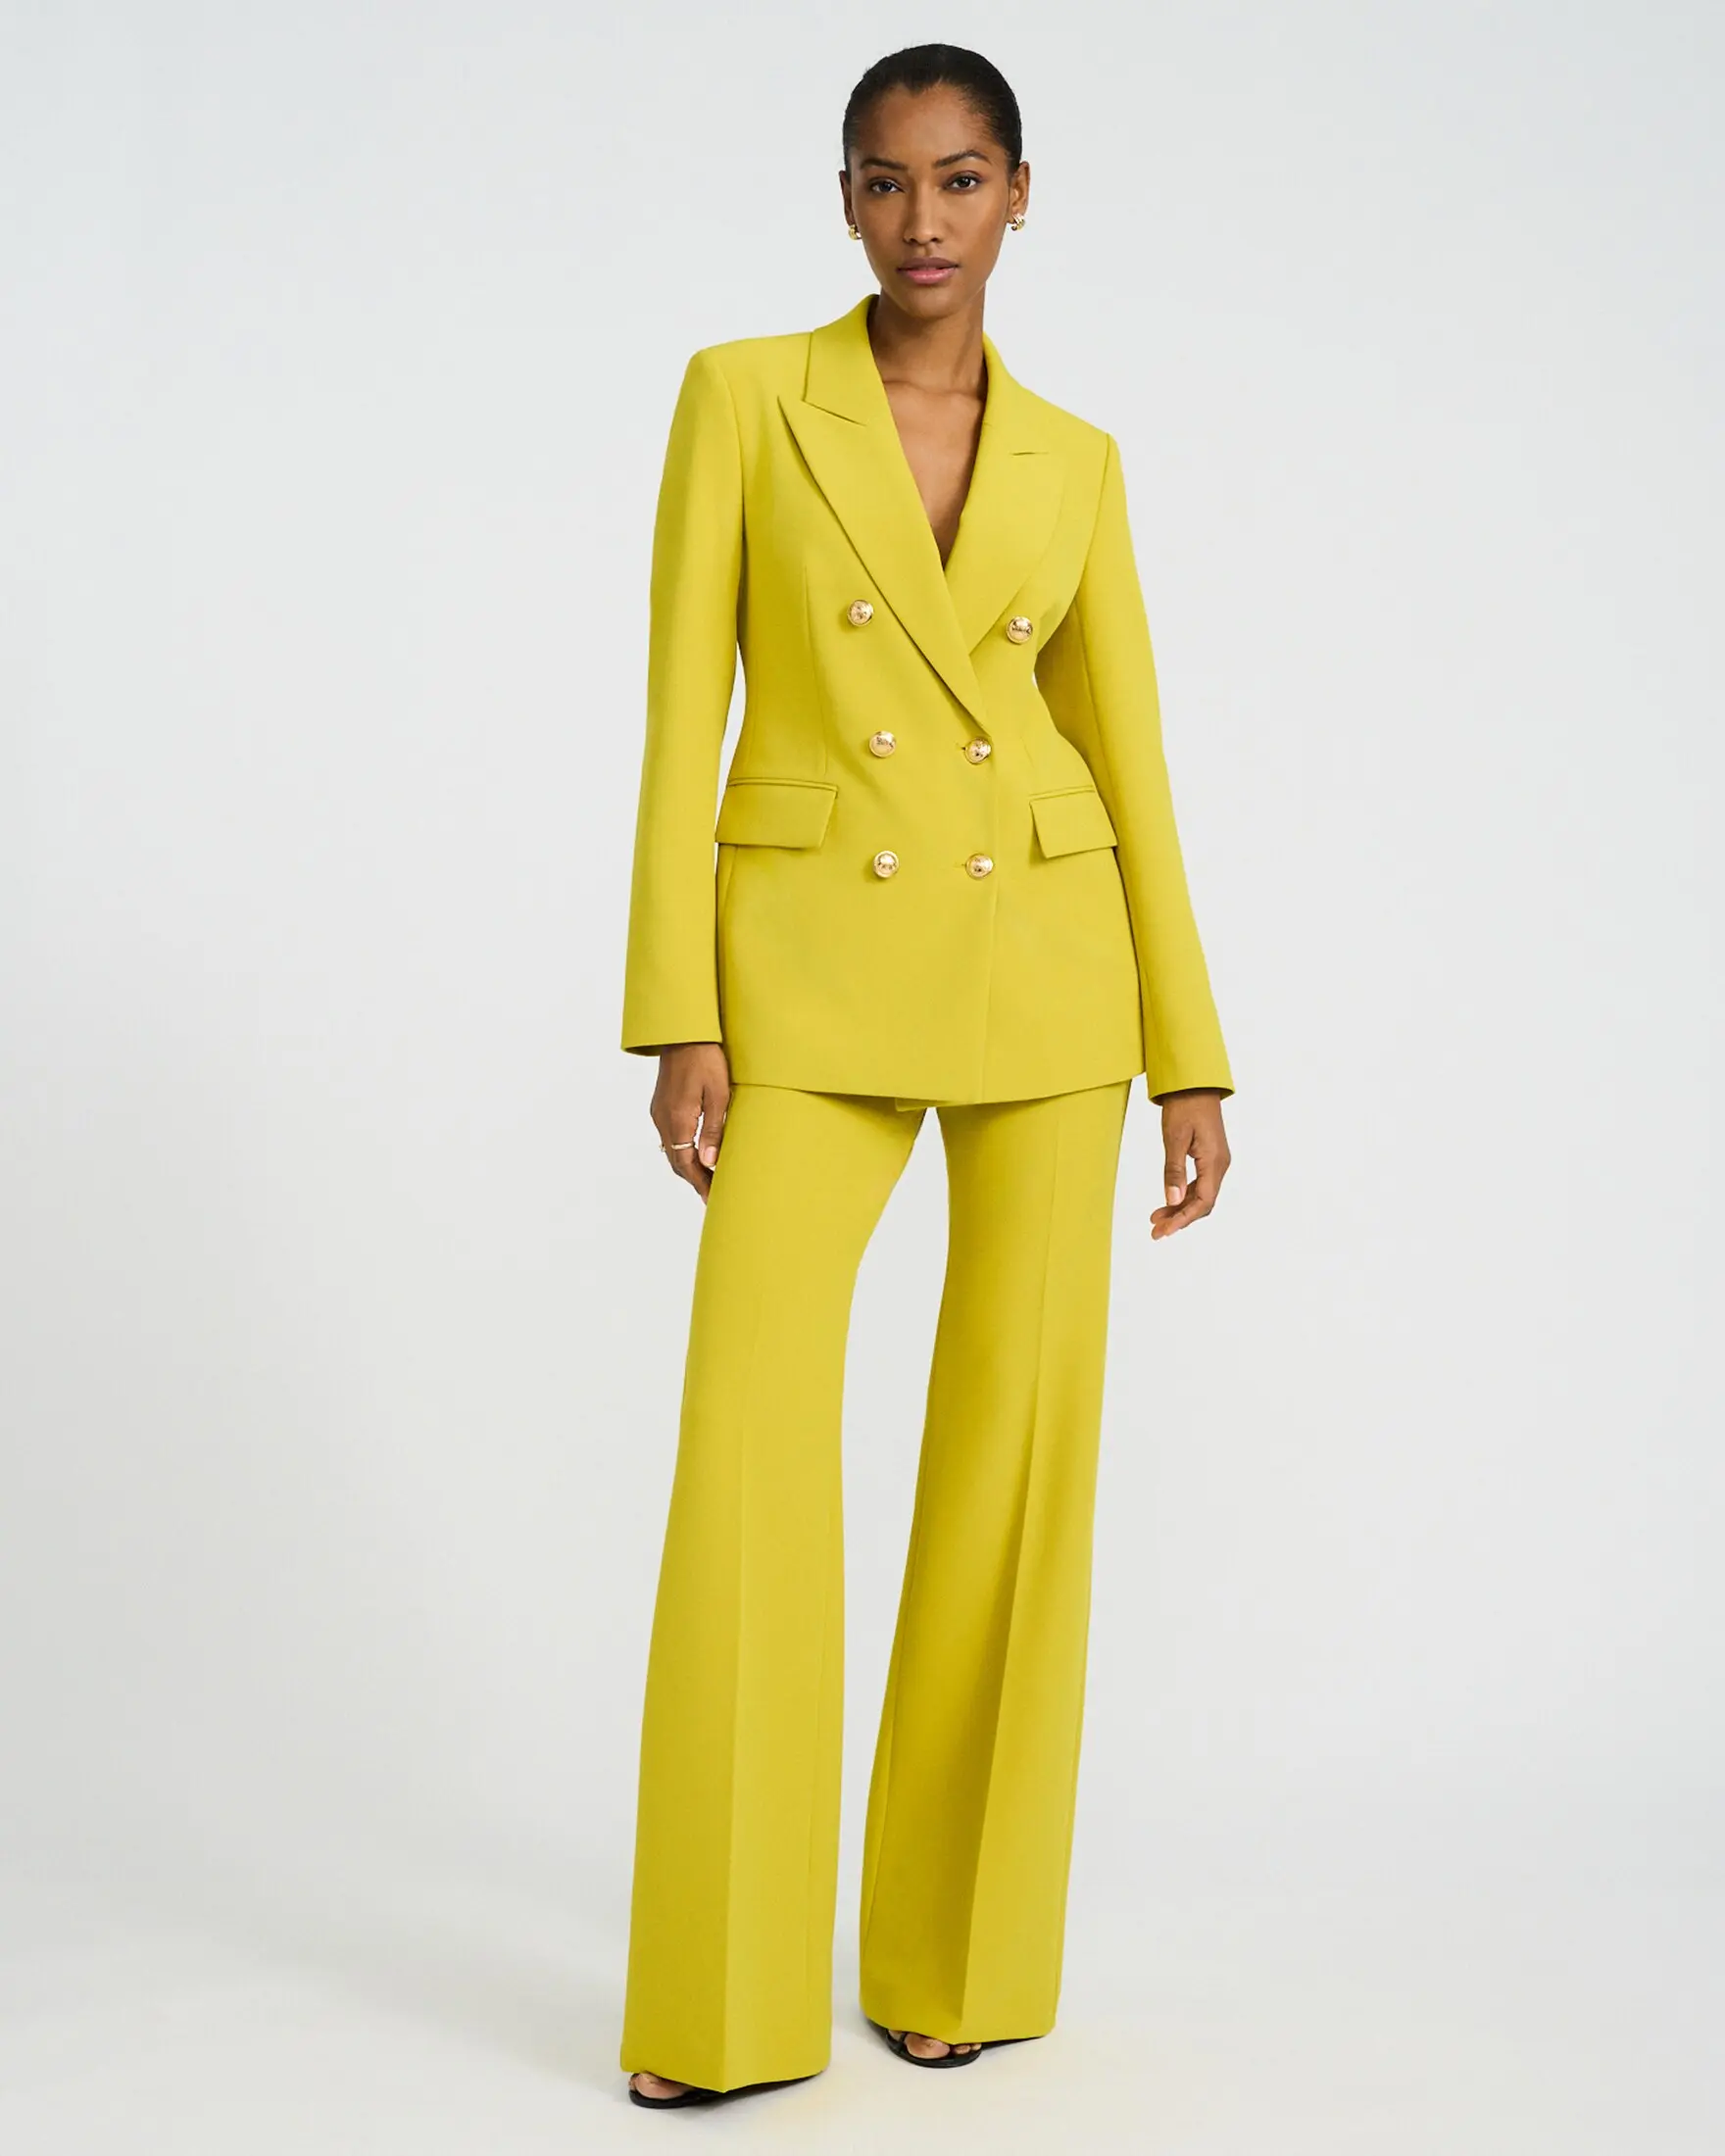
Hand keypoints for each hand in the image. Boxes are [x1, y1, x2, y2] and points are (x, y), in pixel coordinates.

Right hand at [651, 1042, 731, 1202]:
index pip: (686, 1164)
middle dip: (695, 1180)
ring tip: (707, 1179)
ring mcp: (659, 1112)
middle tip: (712, 1196)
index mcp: (677, 1120)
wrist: (683, 1031)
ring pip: (672, 1150)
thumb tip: (709, 1163)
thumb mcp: (718, 1094)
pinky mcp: (661, 1105)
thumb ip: (713, 1130)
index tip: (713, 1200)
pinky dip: (682, 1151)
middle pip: (676, 1161)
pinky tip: (695, 1154)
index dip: (700, 1184)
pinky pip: (670, 1136)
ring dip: (688, 1166)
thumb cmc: (706, 1058)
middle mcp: (662, 1119)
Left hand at [1151, 1088, 1229, 1239]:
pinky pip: (1200, 1184)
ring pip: (1201, 1195)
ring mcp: (1217, 1161)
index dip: (1183, 1219)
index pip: (1203, 1201)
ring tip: (1156, 1219)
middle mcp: (1220, 1164)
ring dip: (1180, 1208)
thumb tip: (1172, 1200)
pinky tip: (1169, 1201)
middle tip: (1156, 1230)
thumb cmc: (1184, 1105)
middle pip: (1203, 1203)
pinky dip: (1184, 1195)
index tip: (1164, 1231)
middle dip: (1180, 1218)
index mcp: (1214, 1161)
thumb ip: (1174, 1171)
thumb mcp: (1174, 1138)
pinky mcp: (1210, 1156)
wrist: (1194, 1082)